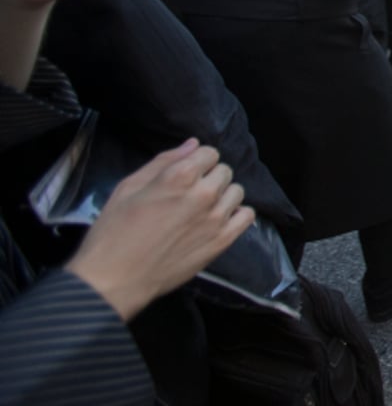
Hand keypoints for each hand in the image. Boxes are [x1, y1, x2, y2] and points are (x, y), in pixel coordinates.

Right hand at [65, 139, 254, 321]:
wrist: (115, 278)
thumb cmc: (114, 231)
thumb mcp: (129, 187)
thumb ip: (164, 161)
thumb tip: (193, 144)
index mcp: (180, 175)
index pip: (209, 152)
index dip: (197, 161)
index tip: (186, 174)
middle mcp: (204, 193)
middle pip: (224, 171)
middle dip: (209, 177)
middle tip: (189, 193)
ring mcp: (216, 218)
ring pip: (237, 191)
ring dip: (223, 196)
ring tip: (202, 209)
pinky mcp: (223, 241)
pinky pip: (247, 216)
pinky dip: (236, 215)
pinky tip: (218, 220)